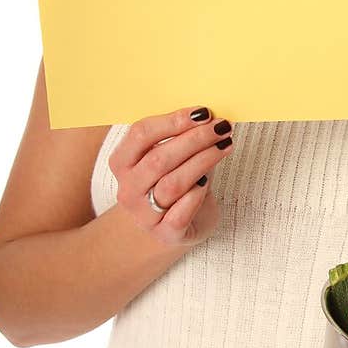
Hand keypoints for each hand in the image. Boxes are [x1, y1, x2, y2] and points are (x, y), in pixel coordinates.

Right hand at [110, 105, 235, 247]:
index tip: (203, 113)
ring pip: (172, 184)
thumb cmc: (172, 184)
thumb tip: (209, 118)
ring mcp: (144, 215)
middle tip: (221, 128)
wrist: (169, 229)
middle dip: (194, 140)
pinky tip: (208, 182)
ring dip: (203, 161)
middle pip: (158, 159)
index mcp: (122, 162)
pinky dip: (196, 195)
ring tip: (225, 146)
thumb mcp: (172, 158)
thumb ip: (183, 139)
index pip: (141, 134)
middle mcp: (128, 189)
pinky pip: (181, 213)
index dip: (173, 120)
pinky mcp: (165, 234)